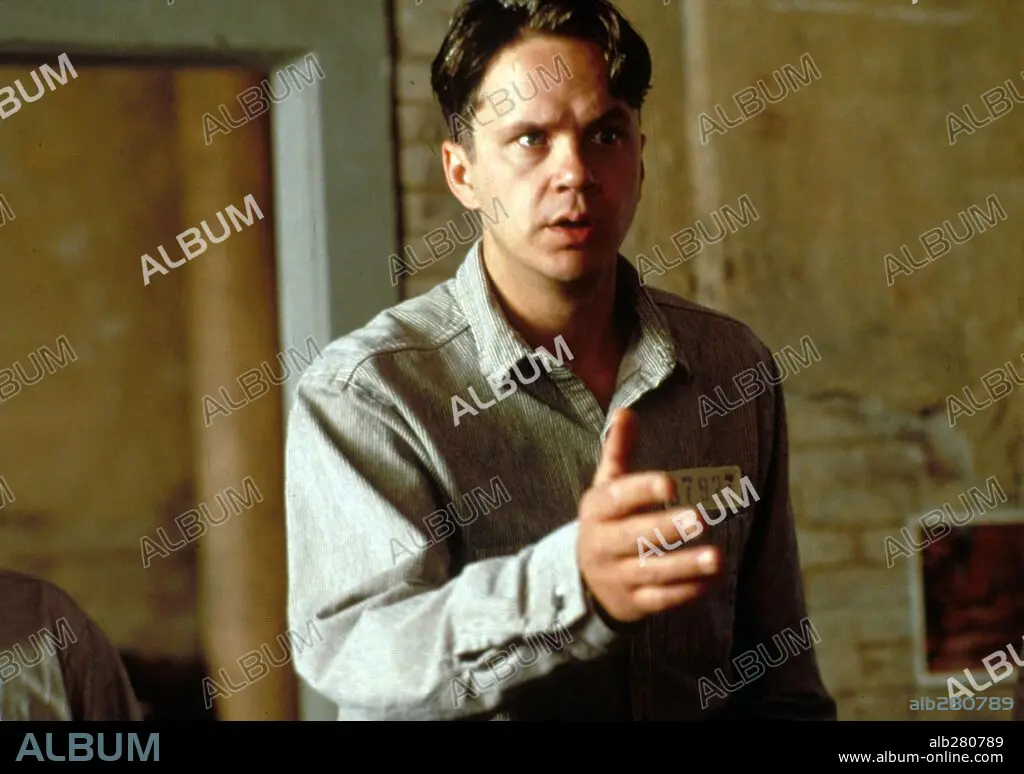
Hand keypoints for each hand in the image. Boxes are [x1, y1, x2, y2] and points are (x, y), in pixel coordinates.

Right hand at [577, 408, 720, 623]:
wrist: (585, 581)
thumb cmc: (607, 522)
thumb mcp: (607, 487)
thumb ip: (618, 450)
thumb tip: (626, 411)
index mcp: (596, 510)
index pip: (617, 499)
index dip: (642, 490)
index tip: (671, 483)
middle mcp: (602, 544)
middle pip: (635, 537)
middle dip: (667, 528)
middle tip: (701, 518)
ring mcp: (618, 576)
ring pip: (652, 571)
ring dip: (685, 565)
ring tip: (717, 557)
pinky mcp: (634, 602)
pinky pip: (662, 599)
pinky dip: (688, 590)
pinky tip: (713, 578)